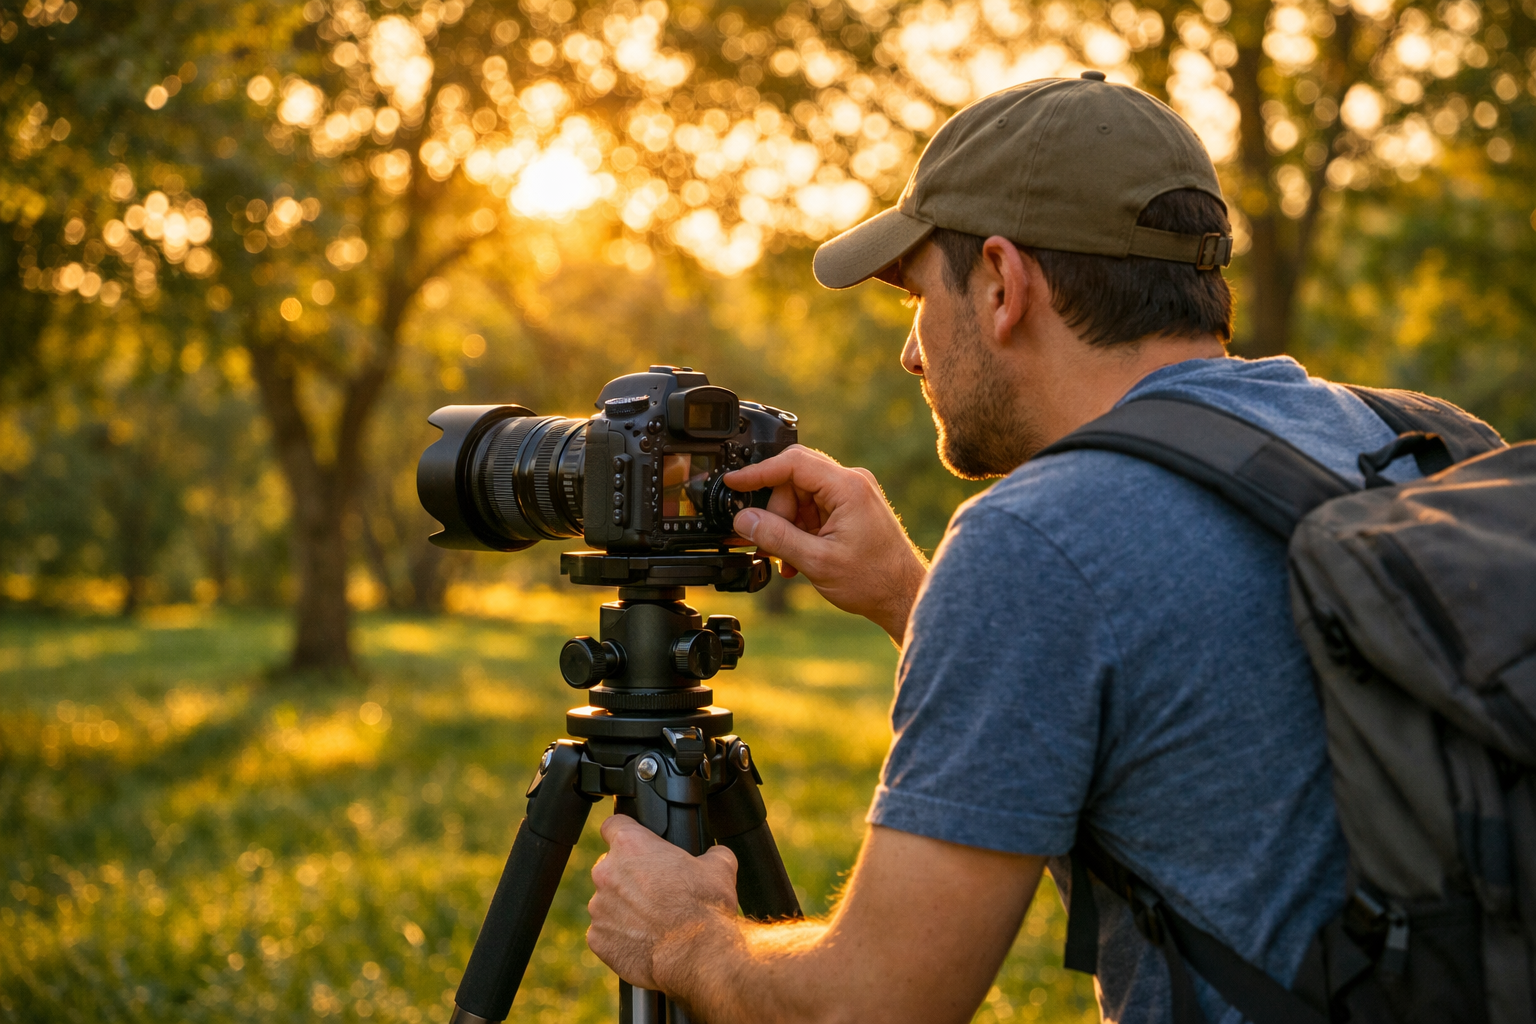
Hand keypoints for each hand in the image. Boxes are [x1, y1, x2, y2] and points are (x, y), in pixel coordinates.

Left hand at [587, 814, 740, 992]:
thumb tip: (716, 854)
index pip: (614, 826)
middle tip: (654, 892)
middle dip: (628, 877)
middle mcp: (607, 872)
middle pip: (610, 867)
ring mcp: (599, 907)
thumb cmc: (705, 907)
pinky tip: (644, 942)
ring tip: (652, 922)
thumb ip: (711, 853)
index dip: (626, 833)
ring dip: (623, 908)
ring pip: (606, 902)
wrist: (697, 954)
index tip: (635, 845)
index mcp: (631, 845)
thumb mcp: (720, 866)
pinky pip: (604, 933)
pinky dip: (619, 937)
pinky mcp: (597, 938)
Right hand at [725, 446, 928, 641]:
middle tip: (768, 543)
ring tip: (786, 561)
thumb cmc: (875, 580)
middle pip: (793, 480)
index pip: (793, 462)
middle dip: (775, 512)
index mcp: (847, 488)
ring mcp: (851, 496)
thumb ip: (776, 538)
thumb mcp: (817, 561)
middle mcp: (851, 483)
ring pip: (799, 497)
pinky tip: (798, 560)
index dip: (758, 472)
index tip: (734, 482)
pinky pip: (812, 510)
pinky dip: (799, 532)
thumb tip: (743, 520)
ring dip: (786, 528)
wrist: (903, 596)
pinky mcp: (850, 509)